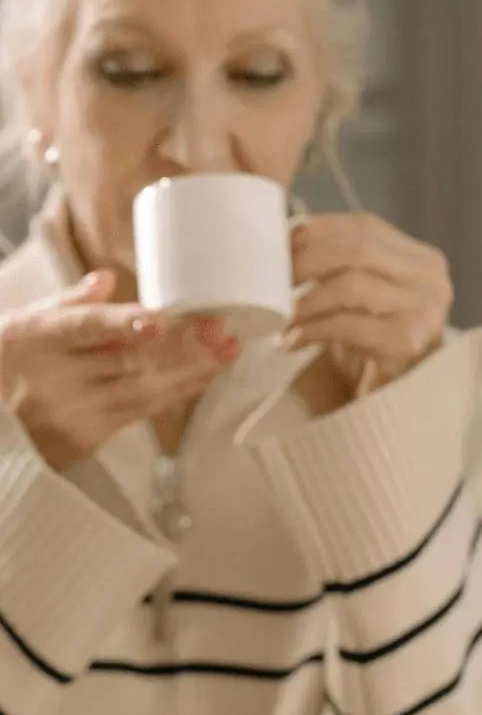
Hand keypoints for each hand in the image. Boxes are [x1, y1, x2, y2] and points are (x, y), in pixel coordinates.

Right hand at [0, 271, 238, 471]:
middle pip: (129, 359)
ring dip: (191, 371)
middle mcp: (60, 375)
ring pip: (145, 389)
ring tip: (226, 352)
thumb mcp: (24, 325)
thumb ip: (70, 302)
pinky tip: (204, 377)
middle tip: (220, 330)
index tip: (158, 321)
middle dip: (181, 346)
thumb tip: (107, 278)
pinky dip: (178, 393)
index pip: (85, 327)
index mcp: (38, 336)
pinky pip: (144, 412)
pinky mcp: (93, 436)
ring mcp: (78, 410)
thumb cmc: (8, 365)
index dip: (123, 324)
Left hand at [283, 213, 452, 396]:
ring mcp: (425, 312)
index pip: (365, 227)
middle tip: (272, 279)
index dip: (318, 230)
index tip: (281, 244)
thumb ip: (345, 266)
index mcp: (424, 261)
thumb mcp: (369, 297)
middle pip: (358, 249)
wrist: (405, 402)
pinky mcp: (408, 343)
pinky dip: (313, 329)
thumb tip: (286, 237)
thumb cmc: (381, 347)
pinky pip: (347, 324)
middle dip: (307, 261)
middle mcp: (432, 282)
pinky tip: (292, 340)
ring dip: (306, 299)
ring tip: (279, 315)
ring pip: (351, 285)